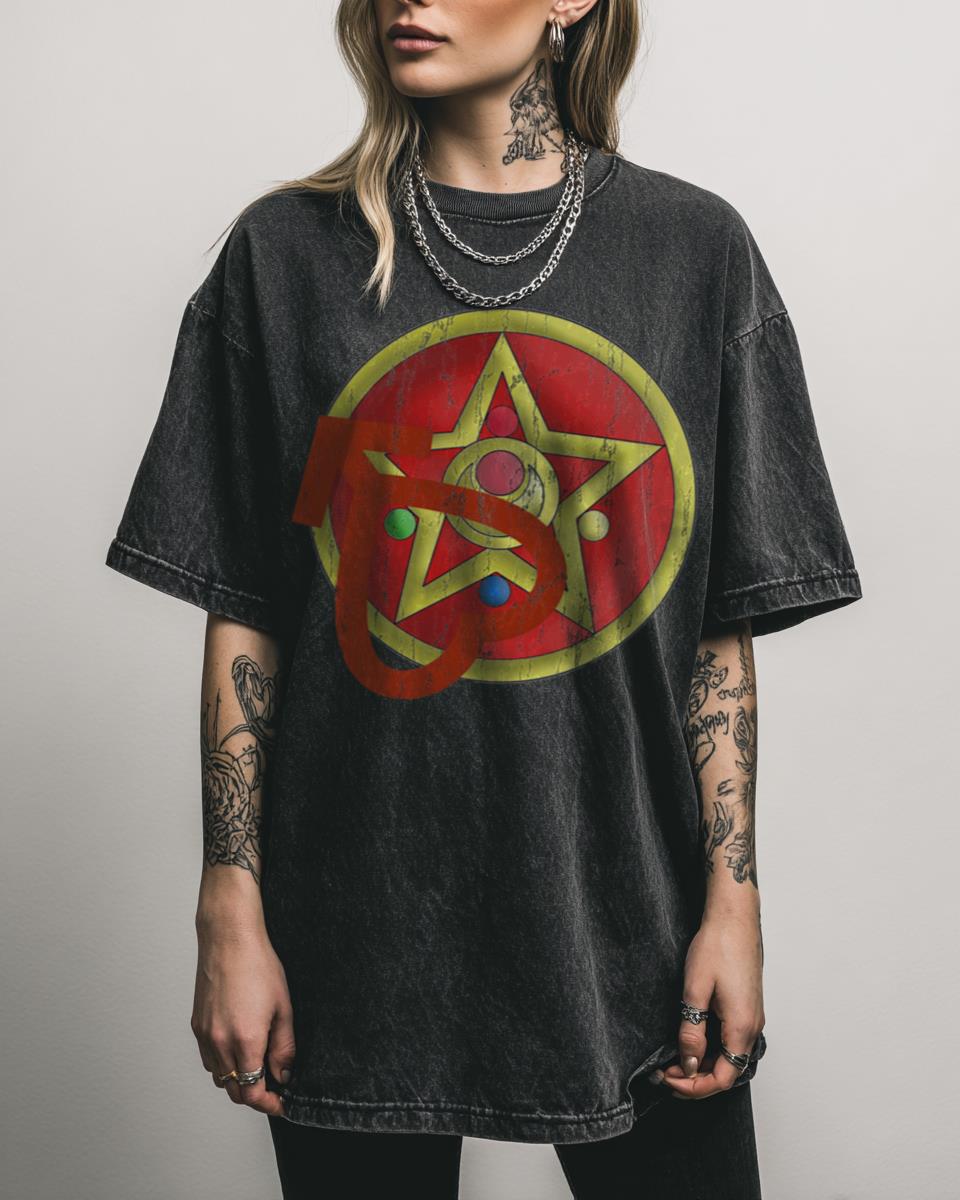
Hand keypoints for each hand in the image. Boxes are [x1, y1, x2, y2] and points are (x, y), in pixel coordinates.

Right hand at [191, 916, 295, 1116]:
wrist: (229, 940)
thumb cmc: (258, 966)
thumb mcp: (283, 1007)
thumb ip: (284, 1047)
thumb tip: (284, 1074)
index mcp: (245, 1040)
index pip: (252, 1092)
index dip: (268, 1104)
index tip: (281, 1103)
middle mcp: (220, 1043)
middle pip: (234, 1091)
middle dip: (255, 1096)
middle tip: (274, 1088)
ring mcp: (205, 1035)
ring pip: (219, 1077)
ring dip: (238, 1080)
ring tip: (258, 1066)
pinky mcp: (196, 1026)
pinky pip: (208, 1059)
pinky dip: (223, 1065)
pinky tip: (238, 1050)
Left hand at [658, 909, 764, 1099]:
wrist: (734, 918)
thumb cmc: (717, 946)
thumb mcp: (695, 990)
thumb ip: (692, 1031)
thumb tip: (689, 1064)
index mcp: (742, 1027)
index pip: (722, 1078)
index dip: (694, 1087)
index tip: (668, 1079)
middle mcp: (753, 1027)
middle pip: (727, 1071)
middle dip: (695, 1079)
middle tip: (664, 1072)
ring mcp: (752, 1017)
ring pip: (729, 1057)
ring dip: (703, 1064)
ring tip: (673, 1059)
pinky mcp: (747, 1008)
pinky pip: (731, 1040)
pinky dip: (711, 1049)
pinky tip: (691, 1041)